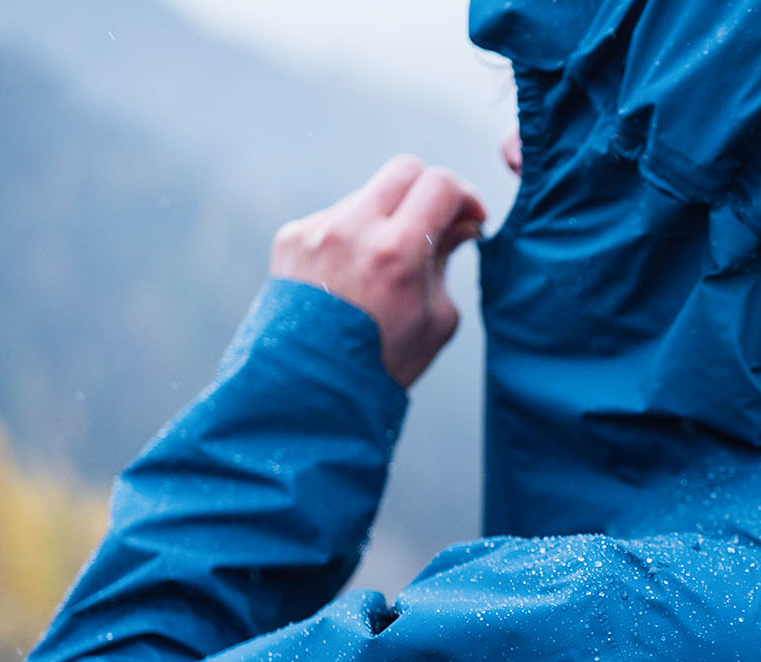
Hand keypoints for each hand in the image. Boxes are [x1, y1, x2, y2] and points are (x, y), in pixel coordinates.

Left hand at [272, 155, 487, 385]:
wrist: (307, 393)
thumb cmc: (379, 366)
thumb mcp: (436, 320)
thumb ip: (449, 260)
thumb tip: (459, 224)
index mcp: (395, 252)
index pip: (440, 183)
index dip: (464, 196)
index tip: (469, 219)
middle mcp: (351, 230)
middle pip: (404, 170)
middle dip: (429, 192)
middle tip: (436, 224)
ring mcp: (316, 230)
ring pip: (368, 195)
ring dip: (387, 216)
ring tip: (386, 264)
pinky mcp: (291, 238)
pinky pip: (334, 217)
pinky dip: (352, 235)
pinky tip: (350, 276)